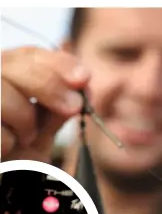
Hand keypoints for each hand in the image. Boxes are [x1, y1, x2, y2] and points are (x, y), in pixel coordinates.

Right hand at [1, 47, 89, 161]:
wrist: (4, 176)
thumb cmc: (21, 150)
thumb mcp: (45, 127)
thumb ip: (60, 107)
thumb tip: (83, 88)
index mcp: (7, 75)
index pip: (29, 55)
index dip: (59, 63)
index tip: (83, 78)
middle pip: (14, 64)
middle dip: (49, 85)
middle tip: (74, 106)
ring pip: (0, 92)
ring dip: (24, 117)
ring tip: (27, 136)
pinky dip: (6, 141)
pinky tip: (7, 147)